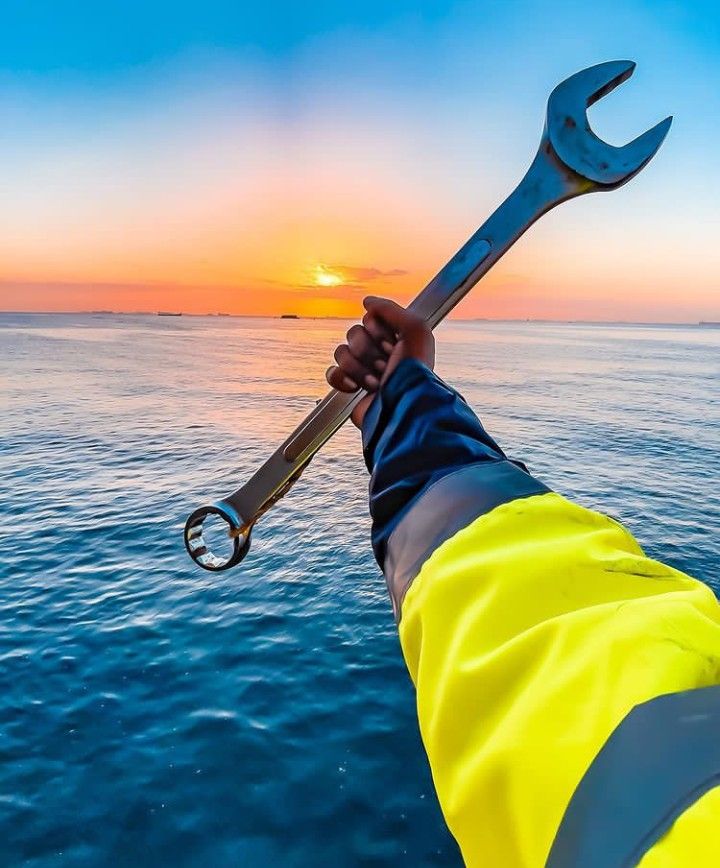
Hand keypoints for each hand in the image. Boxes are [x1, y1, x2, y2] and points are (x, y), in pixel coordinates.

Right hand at [326, 296, 434, 427]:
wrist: (402, 409)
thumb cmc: (414, 373)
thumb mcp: (415, 330)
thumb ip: (391, 309)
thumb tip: (367, 301)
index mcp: (395, 339)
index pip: (371, 319)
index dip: (379, 331)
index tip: (393, 346)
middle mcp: (379, 353)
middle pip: (354, 334)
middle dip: (368, 351)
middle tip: (385, 365)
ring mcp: (363, 371)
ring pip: (342, 352)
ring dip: (359, 368)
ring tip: (376, 382)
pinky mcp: (349, 389)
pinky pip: (332, 373)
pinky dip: (342, 379)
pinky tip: (357, 387)